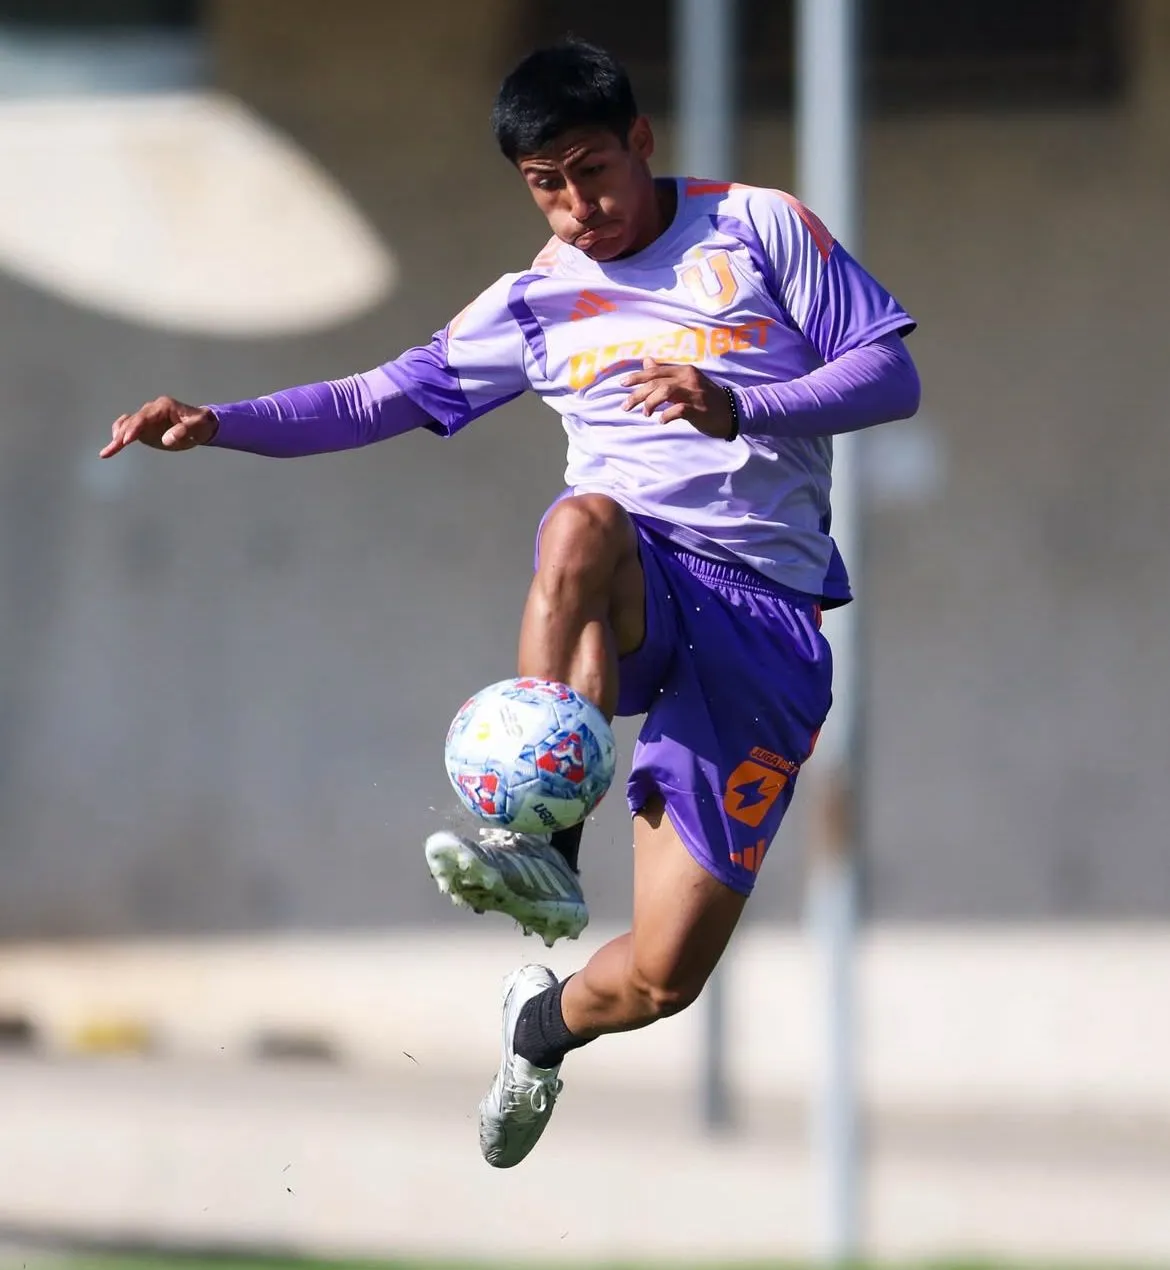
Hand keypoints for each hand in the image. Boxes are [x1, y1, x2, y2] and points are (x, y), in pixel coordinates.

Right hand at [100, 396, 216, 457]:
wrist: (201, 425)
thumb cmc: (201, 425)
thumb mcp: (198, 427)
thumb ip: (183, 431)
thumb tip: (167, 439)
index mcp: (163, 406)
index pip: (144, 417)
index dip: (135, 428)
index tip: (126, 440)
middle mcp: (151, 410)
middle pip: (132, 421)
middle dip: (121, 435)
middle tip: (113, 448)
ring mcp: (146, 418)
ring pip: (127, 424)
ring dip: (117, 437)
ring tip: (107, 452)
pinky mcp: (145, 427)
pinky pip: (128, 428)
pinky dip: (120, 435)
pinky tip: (113, 446)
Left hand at [620, 357, 734, 439]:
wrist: (733, 411)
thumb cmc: (706, 397)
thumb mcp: (686, 381)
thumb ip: (665, 373)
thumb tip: (646, 361)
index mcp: (683, 371)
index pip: (655, 371)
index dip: (637, 377)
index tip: (622, 384)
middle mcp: (688, 378)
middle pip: (656, 382)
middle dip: (637, 394)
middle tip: (625, 407)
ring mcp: (694, 393)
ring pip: (665, 391)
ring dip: (650, 403)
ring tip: (645, 414)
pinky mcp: (699, 408)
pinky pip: (679, 409)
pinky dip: (667, 415)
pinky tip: (661, 421)